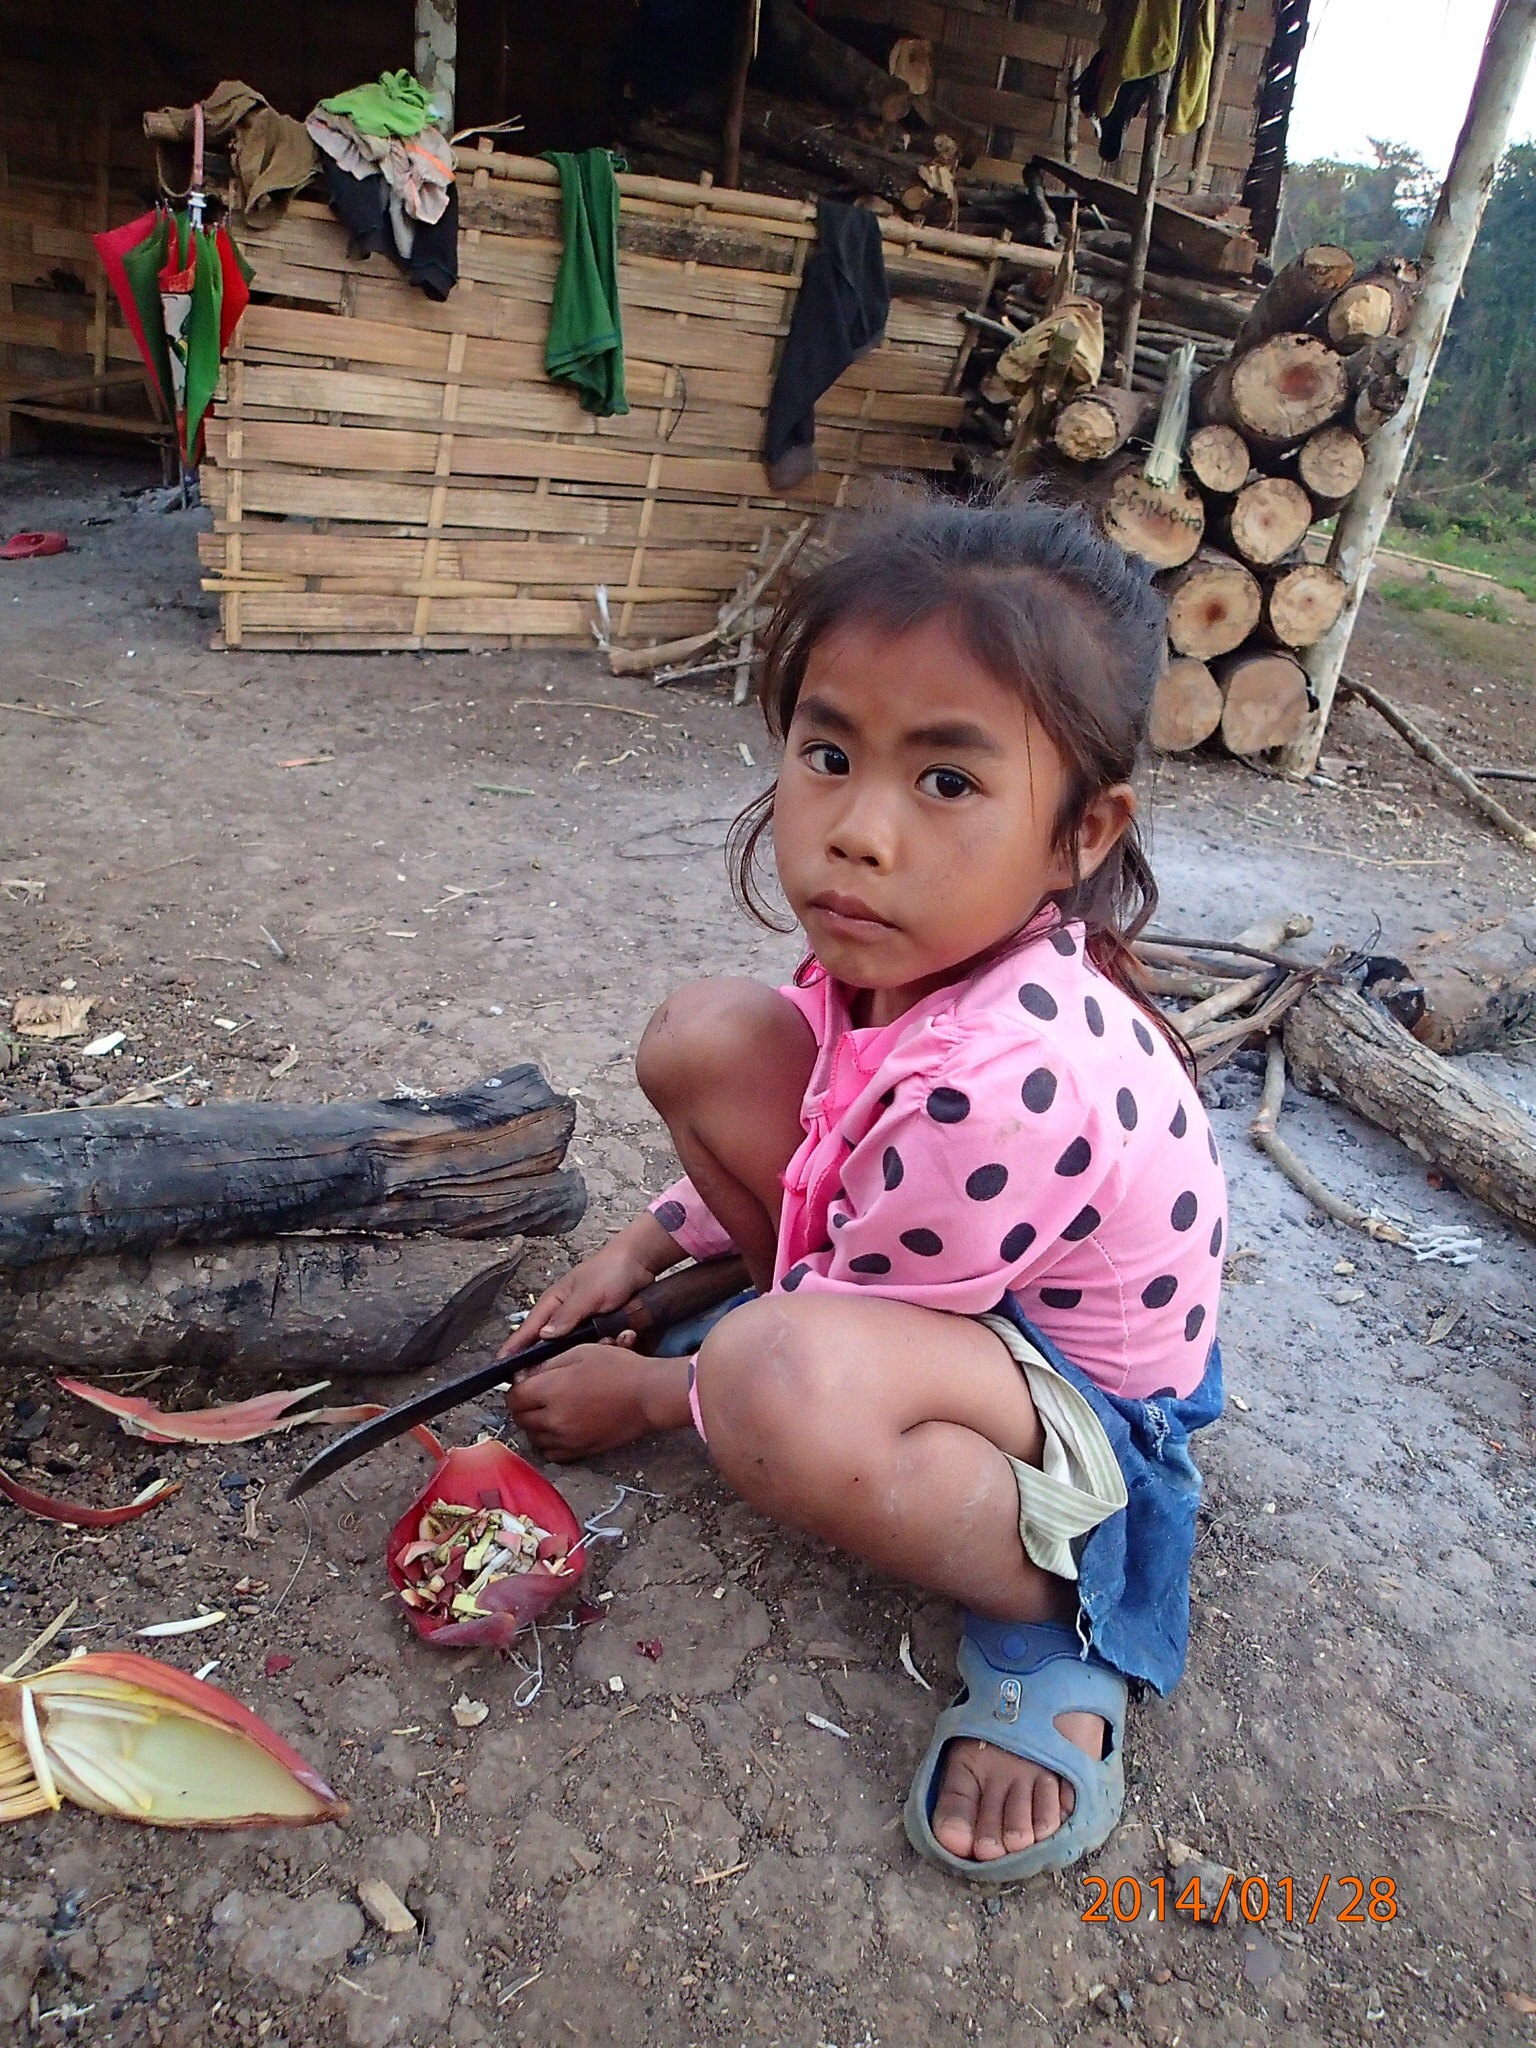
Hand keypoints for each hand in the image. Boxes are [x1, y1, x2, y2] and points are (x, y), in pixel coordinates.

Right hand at [499, 1214, 680, 1358]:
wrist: (641, 1263)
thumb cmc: (610, 1270)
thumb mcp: (588, 1293)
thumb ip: (568, 1315)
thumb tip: (544, 1337)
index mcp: (554, 1303)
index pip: (528, 1330)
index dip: (514, 1349)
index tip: (501, 1367)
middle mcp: (566, 1316)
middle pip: (551, 1347)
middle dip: (554, 1360)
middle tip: (551, 1377)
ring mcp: (584, 1324)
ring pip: (577, 1349)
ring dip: (589, 1352)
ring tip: (602, 1348)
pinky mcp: (603, 1330)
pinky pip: (600, 1346)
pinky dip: (610, 1345)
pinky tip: (622, 1339)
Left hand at [507, 1344, 690, 1460]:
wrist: (648, 1395)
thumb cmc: (620, 1369)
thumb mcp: (580, 1352)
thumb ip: (546, 1365)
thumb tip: (522, 1376)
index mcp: (551, 1390)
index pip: (514, 1397)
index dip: (516, 1387)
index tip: (525, 1382)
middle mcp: (554, 1419)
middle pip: (520, 1419)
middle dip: (524, 1406)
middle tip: (537, 1394)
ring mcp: (567, 1438)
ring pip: (533, 1437)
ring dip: (535, 1425)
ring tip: (550, 1410)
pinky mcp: (580, 1450)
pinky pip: (551, 1453)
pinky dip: (550, 1442)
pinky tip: (561, 1428)